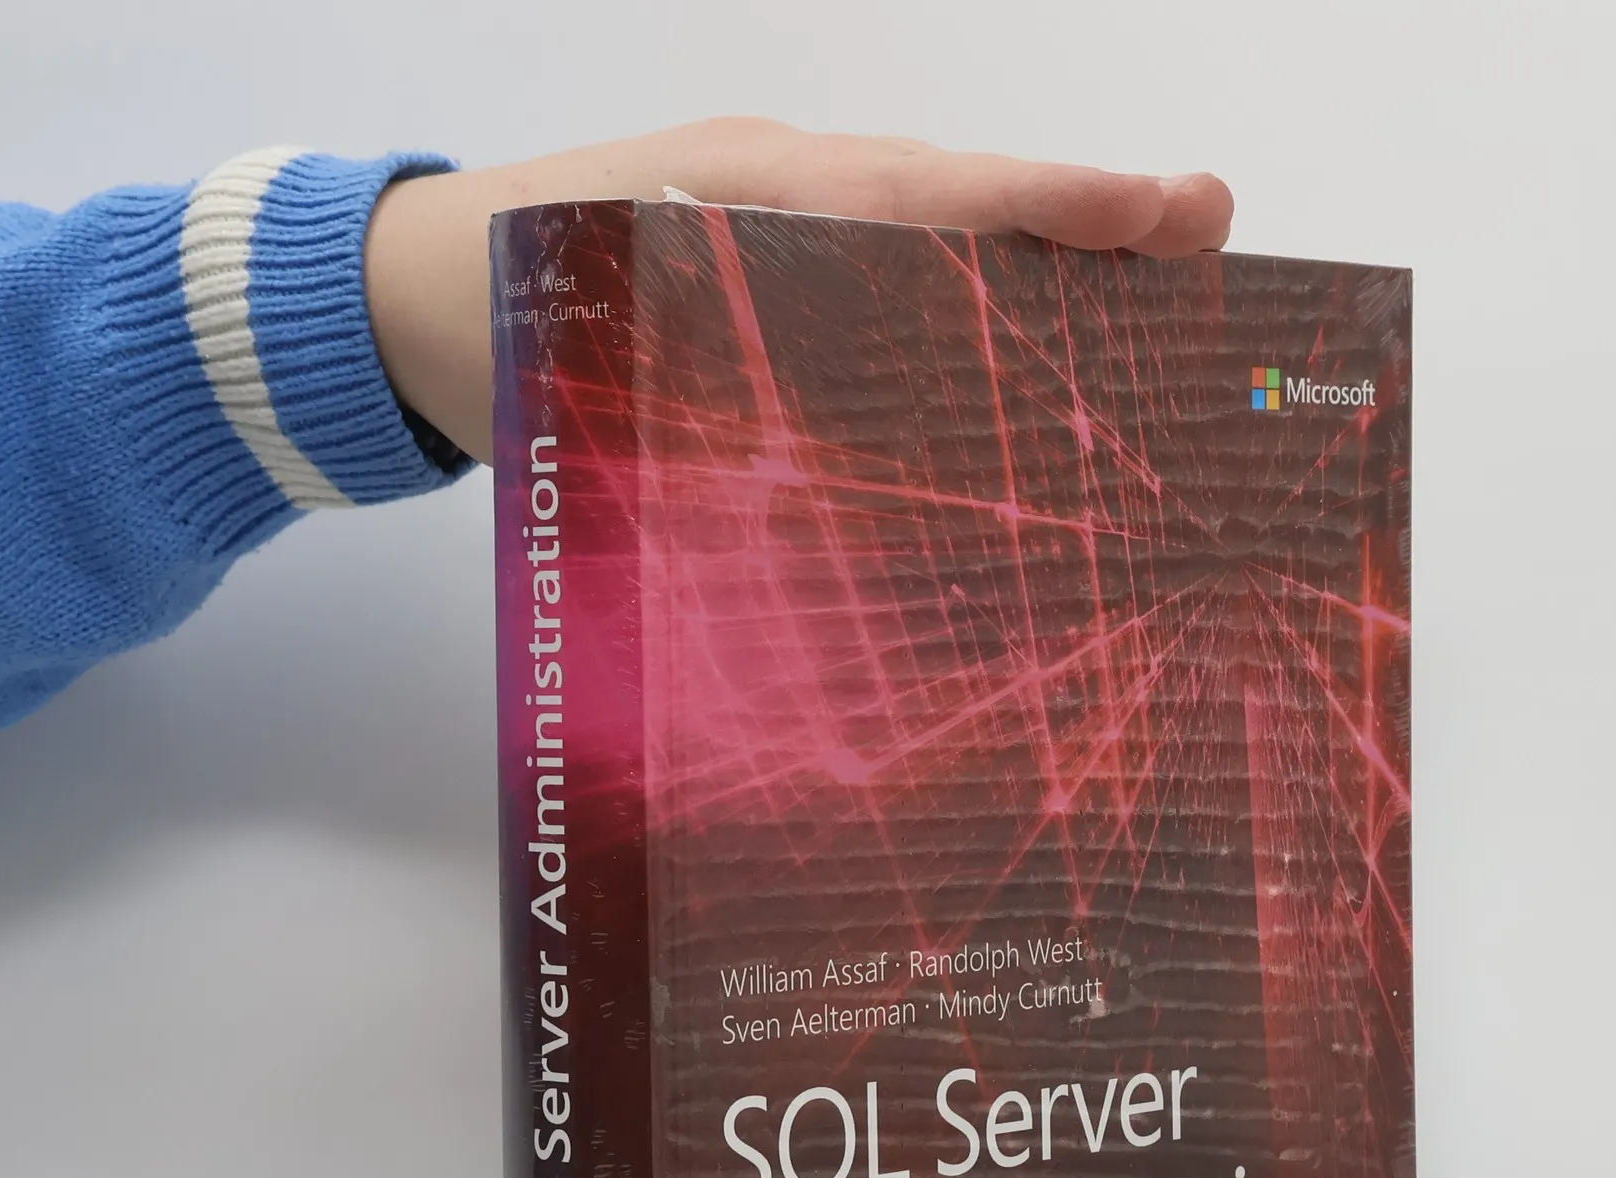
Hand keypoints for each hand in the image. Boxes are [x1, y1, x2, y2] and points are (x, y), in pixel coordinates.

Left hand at [363, 118, 1233, 462]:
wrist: (406, 298)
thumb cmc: (500, 333)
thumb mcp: (600, 375)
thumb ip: (705, 423)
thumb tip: (837, 548)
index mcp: (752, 198)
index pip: (926, 196)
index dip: (1049, 209)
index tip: (1165, 215)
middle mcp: (786, 191)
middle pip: (958, 199)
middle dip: (1082, 221)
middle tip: (1209, 233)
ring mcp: (783, 214)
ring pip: (931, 232)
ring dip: (1038, 263)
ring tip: (1160, 295)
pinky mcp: (771, 259)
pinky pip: (884, 264)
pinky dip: (962, 294)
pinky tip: (1026, 356)